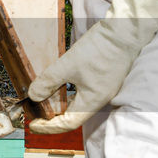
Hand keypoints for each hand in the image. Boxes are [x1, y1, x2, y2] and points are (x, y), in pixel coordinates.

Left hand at [26, 0, 157, 133]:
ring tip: (44, 99)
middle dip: (53, 117)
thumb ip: (49, 81)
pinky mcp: (104, 77)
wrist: (125, 30)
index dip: (48, 127)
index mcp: (92, 102)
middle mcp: (100, 99)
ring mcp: (104, 88)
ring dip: (60, 103)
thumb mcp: (68, 65)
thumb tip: (33, 96)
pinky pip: (83, 91)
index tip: (33, 124)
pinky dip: (68, 92)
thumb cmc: (100, 49)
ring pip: (78, 103)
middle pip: (73, 116)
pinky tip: (59, 84)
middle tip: (36, 113)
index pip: (68, 124)